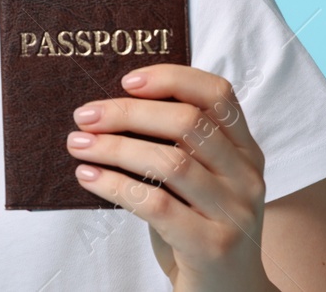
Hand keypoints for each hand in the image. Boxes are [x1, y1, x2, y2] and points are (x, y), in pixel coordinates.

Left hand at [67, 64, 276, 291]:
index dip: (171, 79)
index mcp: (246, 151)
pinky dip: (115, 185)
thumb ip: (177, 145)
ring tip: (78, 144)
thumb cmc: (200, 228)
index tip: (126, 81)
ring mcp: (234, 212)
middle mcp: (247, 177)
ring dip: (114, 147)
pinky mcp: (213, 246)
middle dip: (128, 113)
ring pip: (169, 162)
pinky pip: (156, 204)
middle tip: (84, 116)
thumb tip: (111, 108)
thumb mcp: (200, 181)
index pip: (217, 94)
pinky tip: (89, 177)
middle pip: (187, 123)